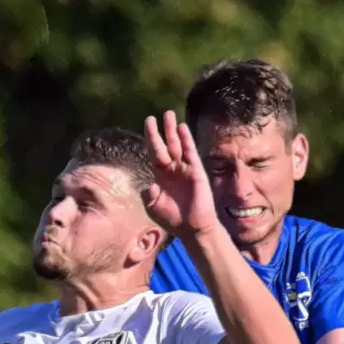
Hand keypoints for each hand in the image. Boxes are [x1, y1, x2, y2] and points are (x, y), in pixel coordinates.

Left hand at [144, 110, 218, 237]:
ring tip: (169, 114)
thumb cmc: (172, 219)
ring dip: (173, 131)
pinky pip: (190, 153)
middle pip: (165, 145)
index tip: (148, 123)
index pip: (154, 153)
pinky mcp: (196, 171)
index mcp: (160, 175)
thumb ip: (148, 195)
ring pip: (177, 145)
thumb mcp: (153, 207)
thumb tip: (150, 184)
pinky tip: (182, 128)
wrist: (192, 228)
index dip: (151, 138)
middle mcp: (172, 169)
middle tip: (155, 115)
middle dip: (161, 131)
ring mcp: (184, 169)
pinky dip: (186, 140)